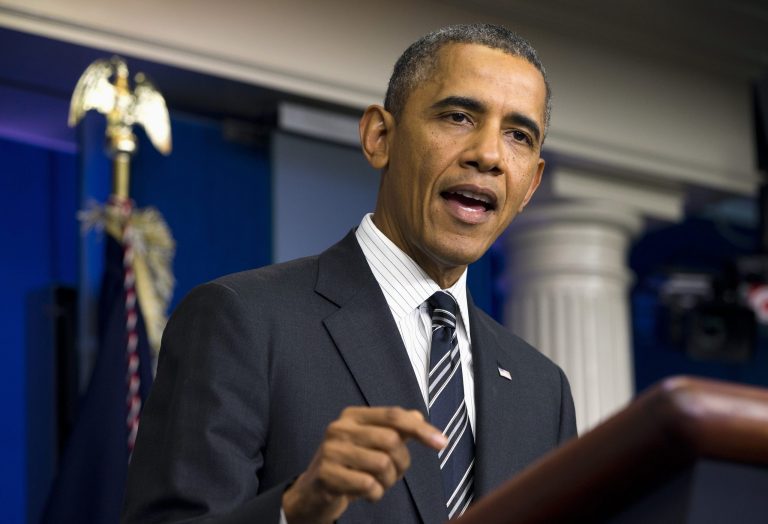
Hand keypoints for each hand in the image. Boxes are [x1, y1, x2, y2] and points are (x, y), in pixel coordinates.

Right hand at [282, 406, 446, 523]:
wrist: (313, 494)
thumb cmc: (349, 466)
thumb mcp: (371, 444)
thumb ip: (395, 429)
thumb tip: (418, 415)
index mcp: (353, 416)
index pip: (394, 415)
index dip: (421, 428)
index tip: (442, 443)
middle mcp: (339, 428)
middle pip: (391, 440)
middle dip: (401, 463)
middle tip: (393, 475)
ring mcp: (330, 451)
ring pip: (382, 464)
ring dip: (388, 481)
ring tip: (377, 484)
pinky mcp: (325, 474)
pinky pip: (367, 484)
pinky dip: (375, 494)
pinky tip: (366, 494)